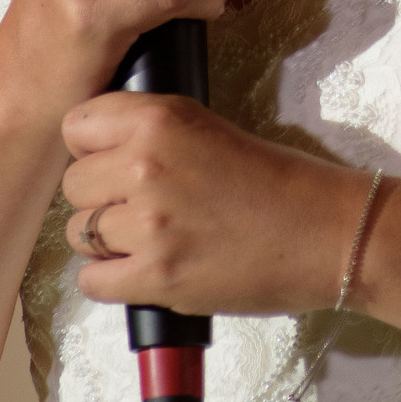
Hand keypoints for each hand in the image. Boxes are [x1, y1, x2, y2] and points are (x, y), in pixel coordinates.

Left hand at [60, 93, 365, 316]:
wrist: (327, 231)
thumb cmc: (280, 181)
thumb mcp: (210, 128)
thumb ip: (153, 133)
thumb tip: (98, 154)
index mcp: (161, 119)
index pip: (77, 126)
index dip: (92, 146)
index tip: (112, 159)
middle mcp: (146, 165)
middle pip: (74, 184)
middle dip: (100, 197)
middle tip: (141, 205)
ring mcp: (148, 224)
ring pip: (78, 234)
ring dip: (105, 241)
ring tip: (150, 238)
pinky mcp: (156, 276)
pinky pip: (93, 282)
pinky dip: (113, 280)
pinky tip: (146, 269)